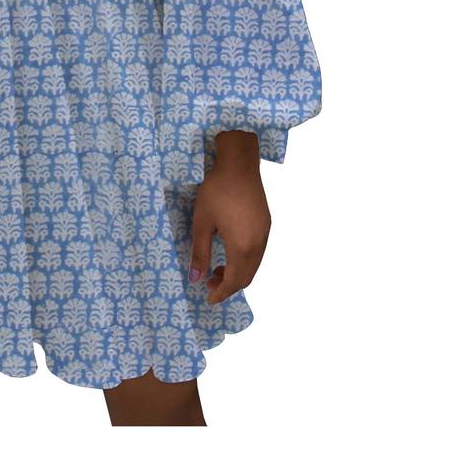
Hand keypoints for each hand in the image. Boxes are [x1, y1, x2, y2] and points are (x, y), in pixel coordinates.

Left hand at [189, 130, 270, 304]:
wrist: (239, 164)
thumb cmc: (216, 191)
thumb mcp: (202, 222)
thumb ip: (200, 252)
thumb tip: (195, 278)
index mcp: (243, 246)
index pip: (234, 280)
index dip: (221, 292)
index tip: (208, 298)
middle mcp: (259, 243)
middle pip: (247, 276)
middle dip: (229, 284)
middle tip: (209, 283)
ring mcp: (265, 233)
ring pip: (254, 264)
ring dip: (238, 272)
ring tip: (217, 268)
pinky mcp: (266, 223)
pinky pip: (258, 251)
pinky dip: (245, 260)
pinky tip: (230, 250)